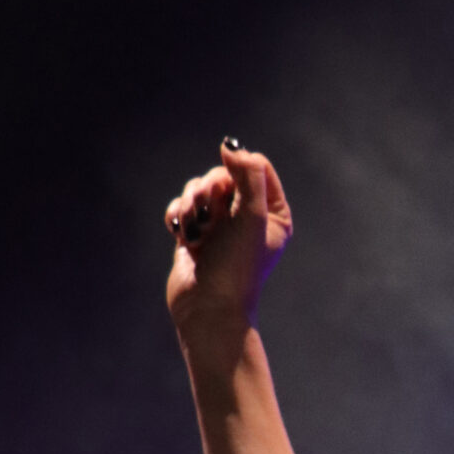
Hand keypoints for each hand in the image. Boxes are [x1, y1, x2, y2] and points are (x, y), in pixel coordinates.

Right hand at [163, 141, 291, 336]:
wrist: (207, 309)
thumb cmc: (236, 267)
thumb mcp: (251, 215)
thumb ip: (247, 174)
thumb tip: (230, 144)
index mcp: (273, 213)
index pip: (256, 165)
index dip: (237, 170)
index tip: (228, 191)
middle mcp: (249, 217)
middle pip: (223, 173)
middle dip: (208, 189)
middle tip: (207, 212)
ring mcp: (220, 226)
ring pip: (198, 188)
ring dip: (192, 205)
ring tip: (195, 232)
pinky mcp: (195, 234)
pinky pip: (182, 207)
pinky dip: (179, 218)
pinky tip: (182, 237)